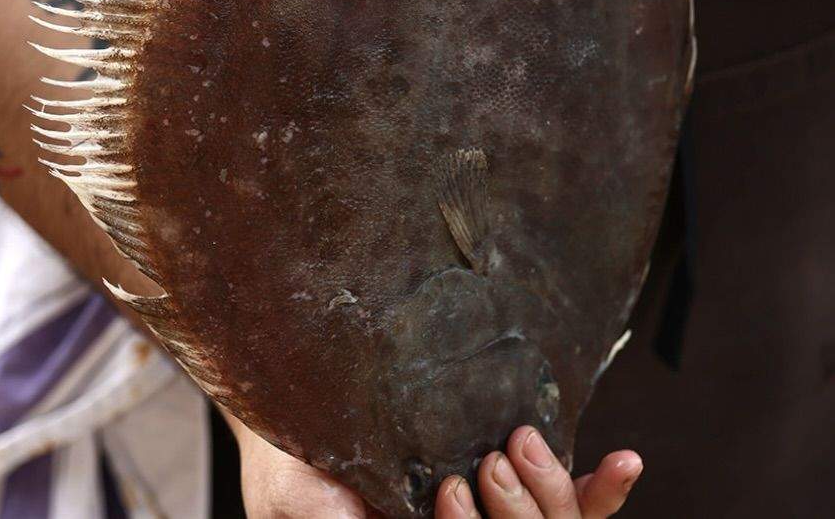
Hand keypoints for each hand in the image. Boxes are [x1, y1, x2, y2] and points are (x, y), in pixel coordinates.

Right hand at [233, 414, 639, 517]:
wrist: (301, 406)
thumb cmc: (289, 466)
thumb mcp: (293, 503)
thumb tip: (369, 517)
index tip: (450, 494)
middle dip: (518, 516)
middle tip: (485, 463)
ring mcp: (492, 512)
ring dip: (553, 492)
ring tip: (521, 440)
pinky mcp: (509, 477)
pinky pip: (570, 499)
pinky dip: (601, 488)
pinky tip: (626, 461)